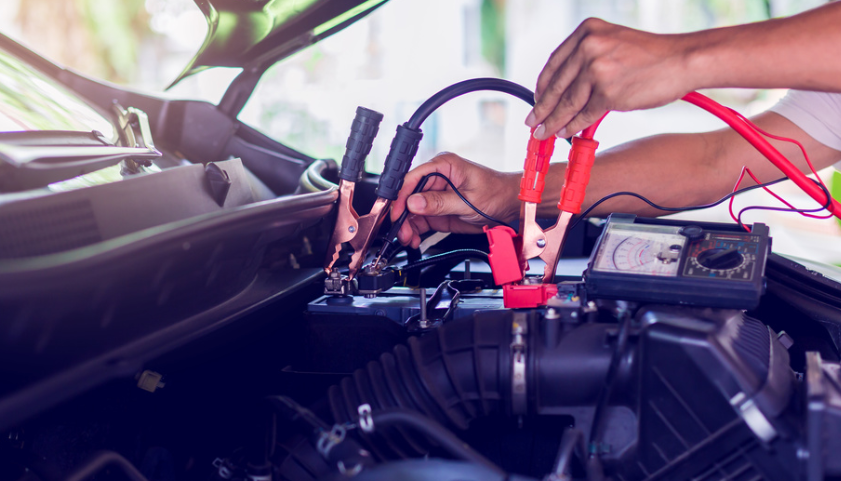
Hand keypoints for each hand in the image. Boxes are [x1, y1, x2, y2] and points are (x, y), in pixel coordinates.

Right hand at [391, 153, 518, 247]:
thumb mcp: (468, 200)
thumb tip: (414, 203)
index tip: (397, 213)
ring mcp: (435, 195)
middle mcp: (436, 179)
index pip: (413, 178)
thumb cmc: (496, 193)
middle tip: (402, 232)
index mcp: (443, 166)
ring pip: (411, 211)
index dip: (401, 196)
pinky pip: (420, 220)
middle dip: (402, 216)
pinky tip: (414, 238)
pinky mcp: (437, 210)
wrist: (509, 206)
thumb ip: (440, 202)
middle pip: (408, 196)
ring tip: (409, 238)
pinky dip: (415, 231)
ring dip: (407, 226)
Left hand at [525, 18, 694, 139]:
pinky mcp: (608, 92)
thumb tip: (564, 90)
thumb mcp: (613, 43)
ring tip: (543, 133)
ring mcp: (597, 70)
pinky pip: (583, 114)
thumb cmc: (652, 55)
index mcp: (587, 32)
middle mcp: (589, 47)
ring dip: (553, 122)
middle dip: (542, 108)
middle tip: (532, 122)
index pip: (554, 64)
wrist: (682, 59)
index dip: (542, 86)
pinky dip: (572, 126)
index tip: (536, 100)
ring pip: (567, 103)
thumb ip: (587, 59)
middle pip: (556, 85)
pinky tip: (565, 133)